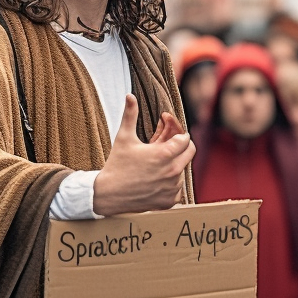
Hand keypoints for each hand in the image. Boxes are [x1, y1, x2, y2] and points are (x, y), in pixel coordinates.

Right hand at [93, 96, 195, 215]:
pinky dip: (170, 183)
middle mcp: (172, 171)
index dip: (179, 133)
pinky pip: (178, 189)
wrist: (108, 194)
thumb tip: (130, 95)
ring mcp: (172, 188)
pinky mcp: (169, 201)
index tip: (170, 133)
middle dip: (181, 146)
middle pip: (190, 152)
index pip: (186, 139)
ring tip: (158, 163)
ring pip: (183, 170)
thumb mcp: (124, 137)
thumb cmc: (117, 164)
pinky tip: (157, 179)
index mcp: (164, 154)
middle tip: (169, 145)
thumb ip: (130, 115)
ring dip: (175, 164)